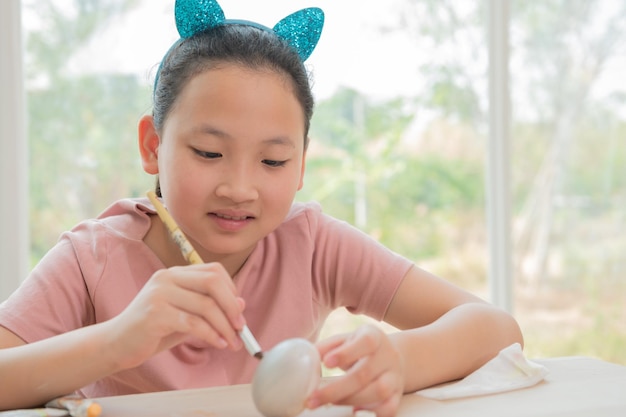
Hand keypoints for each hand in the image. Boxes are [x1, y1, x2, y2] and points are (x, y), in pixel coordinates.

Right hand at [105, 262, 245, 369]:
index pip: (214, 271)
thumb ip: (209, 307)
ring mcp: (160, 294)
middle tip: (241, 327)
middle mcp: (167, 278)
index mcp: (175, 273)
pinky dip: (211, 335)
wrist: (116, 344)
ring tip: (232, 342)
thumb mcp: (185, 315)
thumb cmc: (153, 330)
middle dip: (232, 306)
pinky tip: (218, 343)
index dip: (232, 290)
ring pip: (206, 305)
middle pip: (213, 282)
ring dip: (225, 327)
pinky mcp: (155, 314)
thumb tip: (241, 304)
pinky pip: (194, 323)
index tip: (239, 312)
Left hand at [306, 325, 404, 416]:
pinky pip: (391, 407)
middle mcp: (388, 356)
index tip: (326, 363)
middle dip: (337, 389)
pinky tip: (355, 411)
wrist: (392, 356)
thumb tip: (308, 356)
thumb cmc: (361, 348)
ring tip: (330, 403)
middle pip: (365, 373)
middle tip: (314, 398)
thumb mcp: (347, 339)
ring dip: (351, 400)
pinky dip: (375, 412)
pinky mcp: (398, 394)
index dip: (346, 353)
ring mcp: (395, 376)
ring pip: (379, 391)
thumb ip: (328, 346)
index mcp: (374, 336)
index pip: (365, 342)